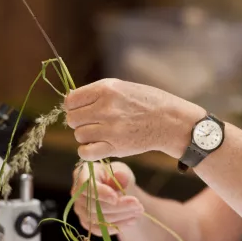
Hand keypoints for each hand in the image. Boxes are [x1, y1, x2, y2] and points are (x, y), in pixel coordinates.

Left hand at [64, 79, 205, 160]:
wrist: (171, 121)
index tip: (83, 110)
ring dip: (86, 136)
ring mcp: (110, 129)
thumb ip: (97, 94)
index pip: (70, 100)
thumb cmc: (148, 102)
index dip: (73, 106)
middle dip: (80, 122)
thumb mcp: (122, 87)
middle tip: (94, 123)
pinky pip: (86, 152)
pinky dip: (87, 152)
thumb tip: (71, 103)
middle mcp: (106, 108)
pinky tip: (97, 147)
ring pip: (79, 136)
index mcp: (106, 89)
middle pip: (72, 119)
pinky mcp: (116, 147)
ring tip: (100, 134)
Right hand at [71, 161, 143, 235]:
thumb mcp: (122, 171)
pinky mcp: (87, 223)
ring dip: (121, 217)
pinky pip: (100, 230)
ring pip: (98, 219)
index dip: (101, 193)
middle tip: (138, 205)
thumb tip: (120, 176)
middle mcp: (76, 193)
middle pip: (94, 205)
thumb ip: (121, 174)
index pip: (87, 186)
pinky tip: (132, 220)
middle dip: (118, 206)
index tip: (116, 198)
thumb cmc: (117, 177)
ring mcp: (80, 209)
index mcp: (82, 174)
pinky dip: (117, 226)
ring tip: (139, 211)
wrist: (117, 191)